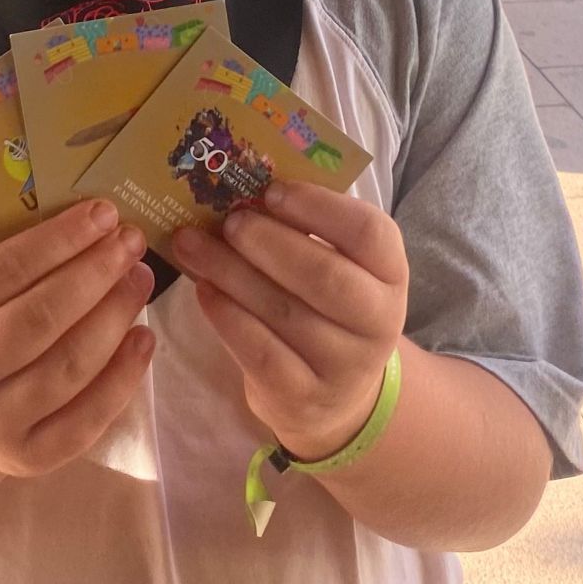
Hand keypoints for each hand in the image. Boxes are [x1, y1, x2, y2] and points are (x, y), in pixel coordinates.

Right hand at [0, 200, 154, 480]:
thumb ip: (19, 261)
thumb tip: (96, 220)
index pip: (2, 272)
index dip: (58, 240)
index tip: (104, 212)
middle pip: (39, 319)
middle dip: (94, 274)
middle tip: (131, 241)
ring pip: (69, 366)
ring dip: (115, 316)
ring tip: (141, 278)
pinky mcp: (31, 457)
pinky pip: (87, 417)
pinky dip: (123, 375)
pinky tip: (144, 337)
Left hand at [170, 182, 407, 461]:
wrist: (336, 396)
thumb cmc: (328, 307)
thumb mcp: (338, 266)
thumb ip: (306, 229)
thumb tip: (242, 186)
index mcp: (391, 274)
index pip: (369, 233)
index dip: (318, 207)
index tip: (271, 191)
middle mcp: (379, 323)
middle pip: (326, 277)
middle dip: (269, 243)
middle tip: (229, 221)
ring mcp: (344, 366)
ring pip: (284, 313)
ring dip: (231, 273)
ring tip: (192, 245)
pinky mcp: (304, 397)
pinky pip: (260, 353)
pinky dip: (226, 316)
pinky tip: (203, 289)